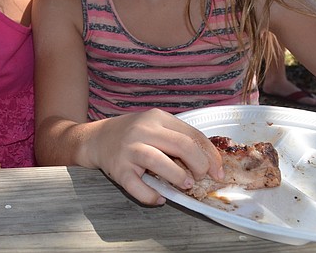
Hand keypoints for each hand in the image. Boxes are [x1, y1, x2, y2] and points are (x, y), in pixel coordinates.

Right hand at [84, 109, 222, 205]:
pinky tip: (160, 197)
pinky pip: (137, 186)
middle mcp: (142, 131)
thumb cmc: (132, 134)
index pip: (192, 135)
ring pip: (159, 162)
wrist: (97, 139)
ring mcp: (129, 150)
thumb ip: (179, 138)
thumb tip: (210, 162)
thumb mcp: (155, 126)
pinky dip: (152, 196)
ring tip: (185, 185)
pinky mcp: (118, 169)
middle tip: (201, 178)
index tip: (218, 171)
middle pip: (181, 146)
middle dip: (199, 165)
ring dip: (178, 177)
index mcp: (157, 118)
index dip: (210, 155)